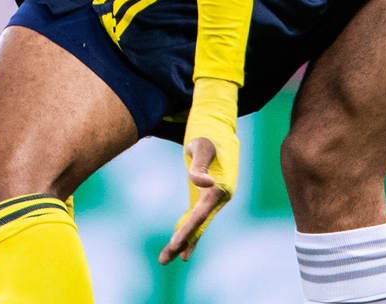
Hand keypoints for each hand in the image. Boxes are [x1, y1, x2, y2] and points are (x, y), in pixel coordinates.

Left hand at [160, 79, 239, 262]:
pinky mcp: (208, 194)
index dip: (188, 230)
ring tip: (167, 258)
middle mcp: (220, 196)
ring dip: (185, 240)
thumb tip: (201, 183)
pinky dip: (188, 228)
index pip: (201, 214)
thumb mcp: (201, 144)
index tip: (175, 243)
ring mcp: (214, 197)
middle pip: (200, 224)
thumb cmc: (208, 133)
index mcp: (221, 188)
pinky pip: (197, 216)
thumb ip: (198, 164)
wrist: (218, 126)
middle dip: (183, 242)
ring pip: (198, 223)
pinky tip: (179, 241)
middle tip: (164, 259)